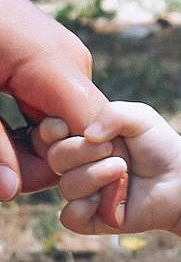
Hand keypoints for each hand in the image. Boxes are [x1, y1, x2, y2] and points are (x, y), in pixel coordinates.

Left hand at [0, 0, 107, 200]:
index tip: (80, 207)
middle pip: (77, 130)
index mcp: (59, 70)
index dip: (86, 173)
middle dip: (48, 163)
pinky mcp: (50, 55)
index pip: (91, 133)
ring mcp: (64, 56)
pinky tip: (6, 135)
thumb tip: (10, 191)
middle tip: (9, 180)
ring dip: (35, 145)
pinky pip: (53, 99)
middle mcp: (72, 62)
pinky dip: (32, 124)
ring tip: (5, 158)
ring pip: (63, 117)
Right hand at [38, 101, 180, 235]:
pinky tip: (106, 200)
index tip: (64, 127)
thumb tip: (88, 135)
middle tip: (114, 150)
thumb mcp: (140, 118)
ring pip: (68, 185)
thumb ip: (113, 114)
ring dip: (97, 175)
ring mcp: (82, 193)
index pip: (47, 135)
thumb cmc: (158, 146)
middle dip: (83, 151)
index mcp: (80, 139)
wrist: (180, 179)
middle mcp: (76, 166)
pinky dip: (84, 208)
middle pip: (55, 158)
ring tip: (123, 171)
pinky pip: (69, 217)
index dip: (50, 131)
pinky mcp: (91, 219)